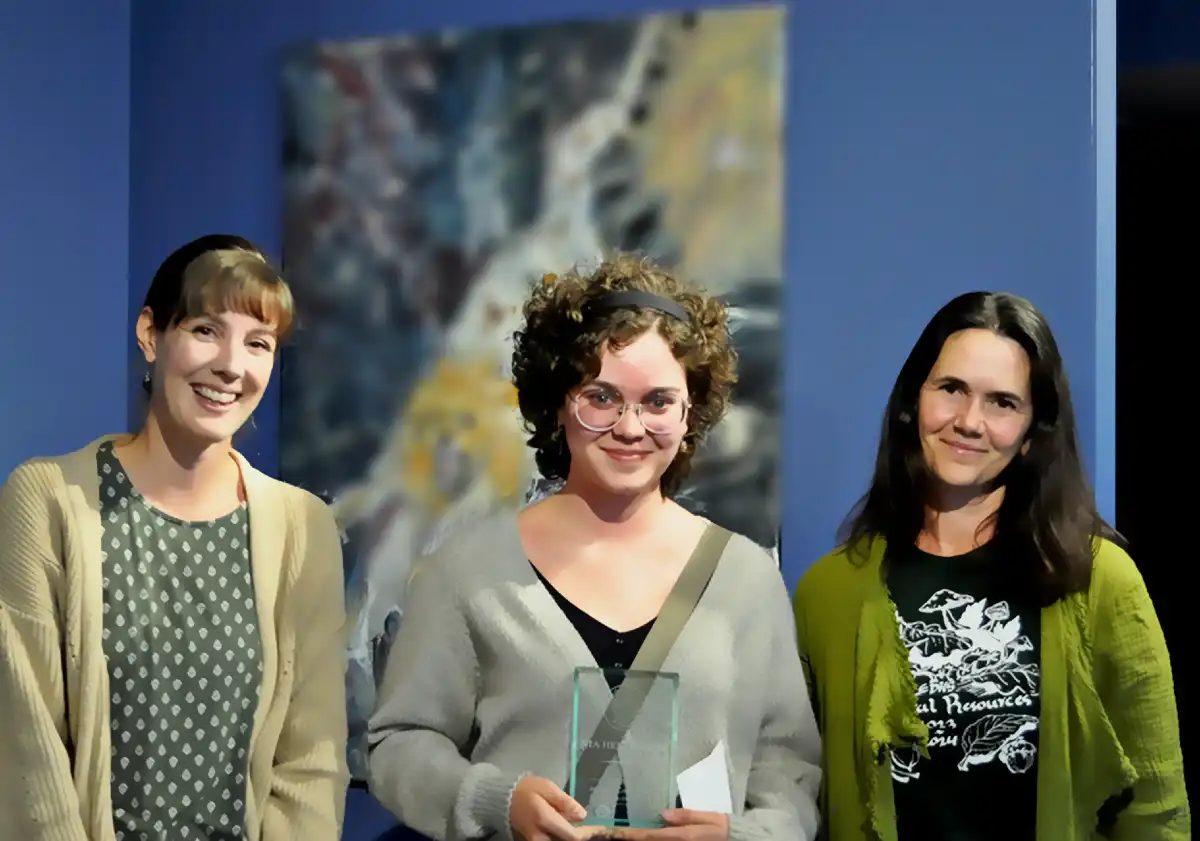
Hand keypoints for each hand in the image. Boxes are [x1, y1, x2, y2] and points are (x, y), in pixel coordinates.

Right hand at [509, 775, 590, 840]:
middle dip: (575, 837)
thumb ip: (565, 801)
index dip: (586, 834)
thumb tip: (582, 815)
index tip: (595, 828)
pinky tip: (562, 830)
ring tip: (573, 828)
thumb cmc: (525, 788)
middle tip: (585, 829)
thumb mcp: (546, 787)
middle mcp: (539, 836)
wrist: (499, 798)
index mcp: (545, 819)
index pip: (572, 836)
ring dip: (565, 836)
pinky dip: (557, 837)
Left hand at [610, 809, 730, 840]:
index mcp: (684, 836)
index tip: (619, 832)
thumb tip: (663, 814)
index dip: (634, 835)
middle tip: (618, 835)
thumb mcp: (711, 818)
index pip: (653, 836)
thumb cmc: (725, 830)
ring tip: (628, 836)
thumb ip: (688, 816)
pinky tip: (647, 837)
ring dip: (643, 840)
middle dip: (635, 839)